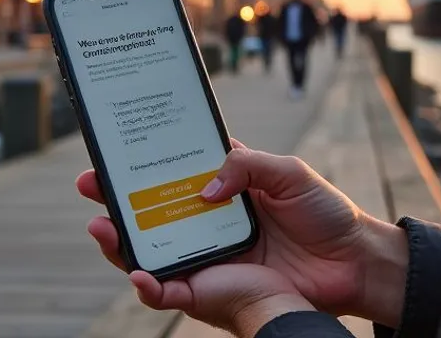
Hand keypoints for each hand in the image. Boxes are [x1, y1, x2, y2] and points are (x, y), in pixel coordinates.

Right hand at [76, 140, 409, 332]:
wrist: (353, 261)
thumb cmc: (323, 213)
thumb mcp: (287, 171)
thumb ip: (244, 165)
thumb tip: (203, 187)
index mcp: (221, 189)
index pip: (170, 172)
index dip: (140, 162)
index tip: (111, 149)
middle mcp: (205, 222)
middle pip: (148, 211)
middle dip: (112, 200)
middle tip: (88, 184)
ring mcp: (205, 257)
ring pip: (148, 251)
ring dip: (119, 242)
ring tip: (102, 225)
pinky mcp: (210, 291)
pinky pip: (170, 291)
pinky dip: (150, 285)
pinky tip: (138, 272)